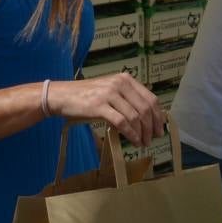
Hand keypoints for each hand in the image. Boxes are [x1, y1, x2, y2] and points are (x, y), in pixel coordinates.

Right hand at [47, 73, 163, 147]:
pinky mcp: (99, 106)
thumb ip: (127, 98)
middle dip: (151, 127)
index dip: (157, 115)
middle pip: (145, 108)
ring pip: (135, 116)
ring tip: (142, 142)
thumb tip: (146, 118)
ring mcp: (109, 94)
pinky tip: (133, 141)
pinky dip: (131, 134)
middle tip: (152, 139)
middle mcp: (119, 83)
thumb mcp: (110, 90)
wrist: (62, 95)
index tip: (159, 128)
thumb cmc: (86, 95)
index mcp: (125, 79)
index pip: (150, 97)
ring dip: (142, 133)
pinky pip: (122, 122)